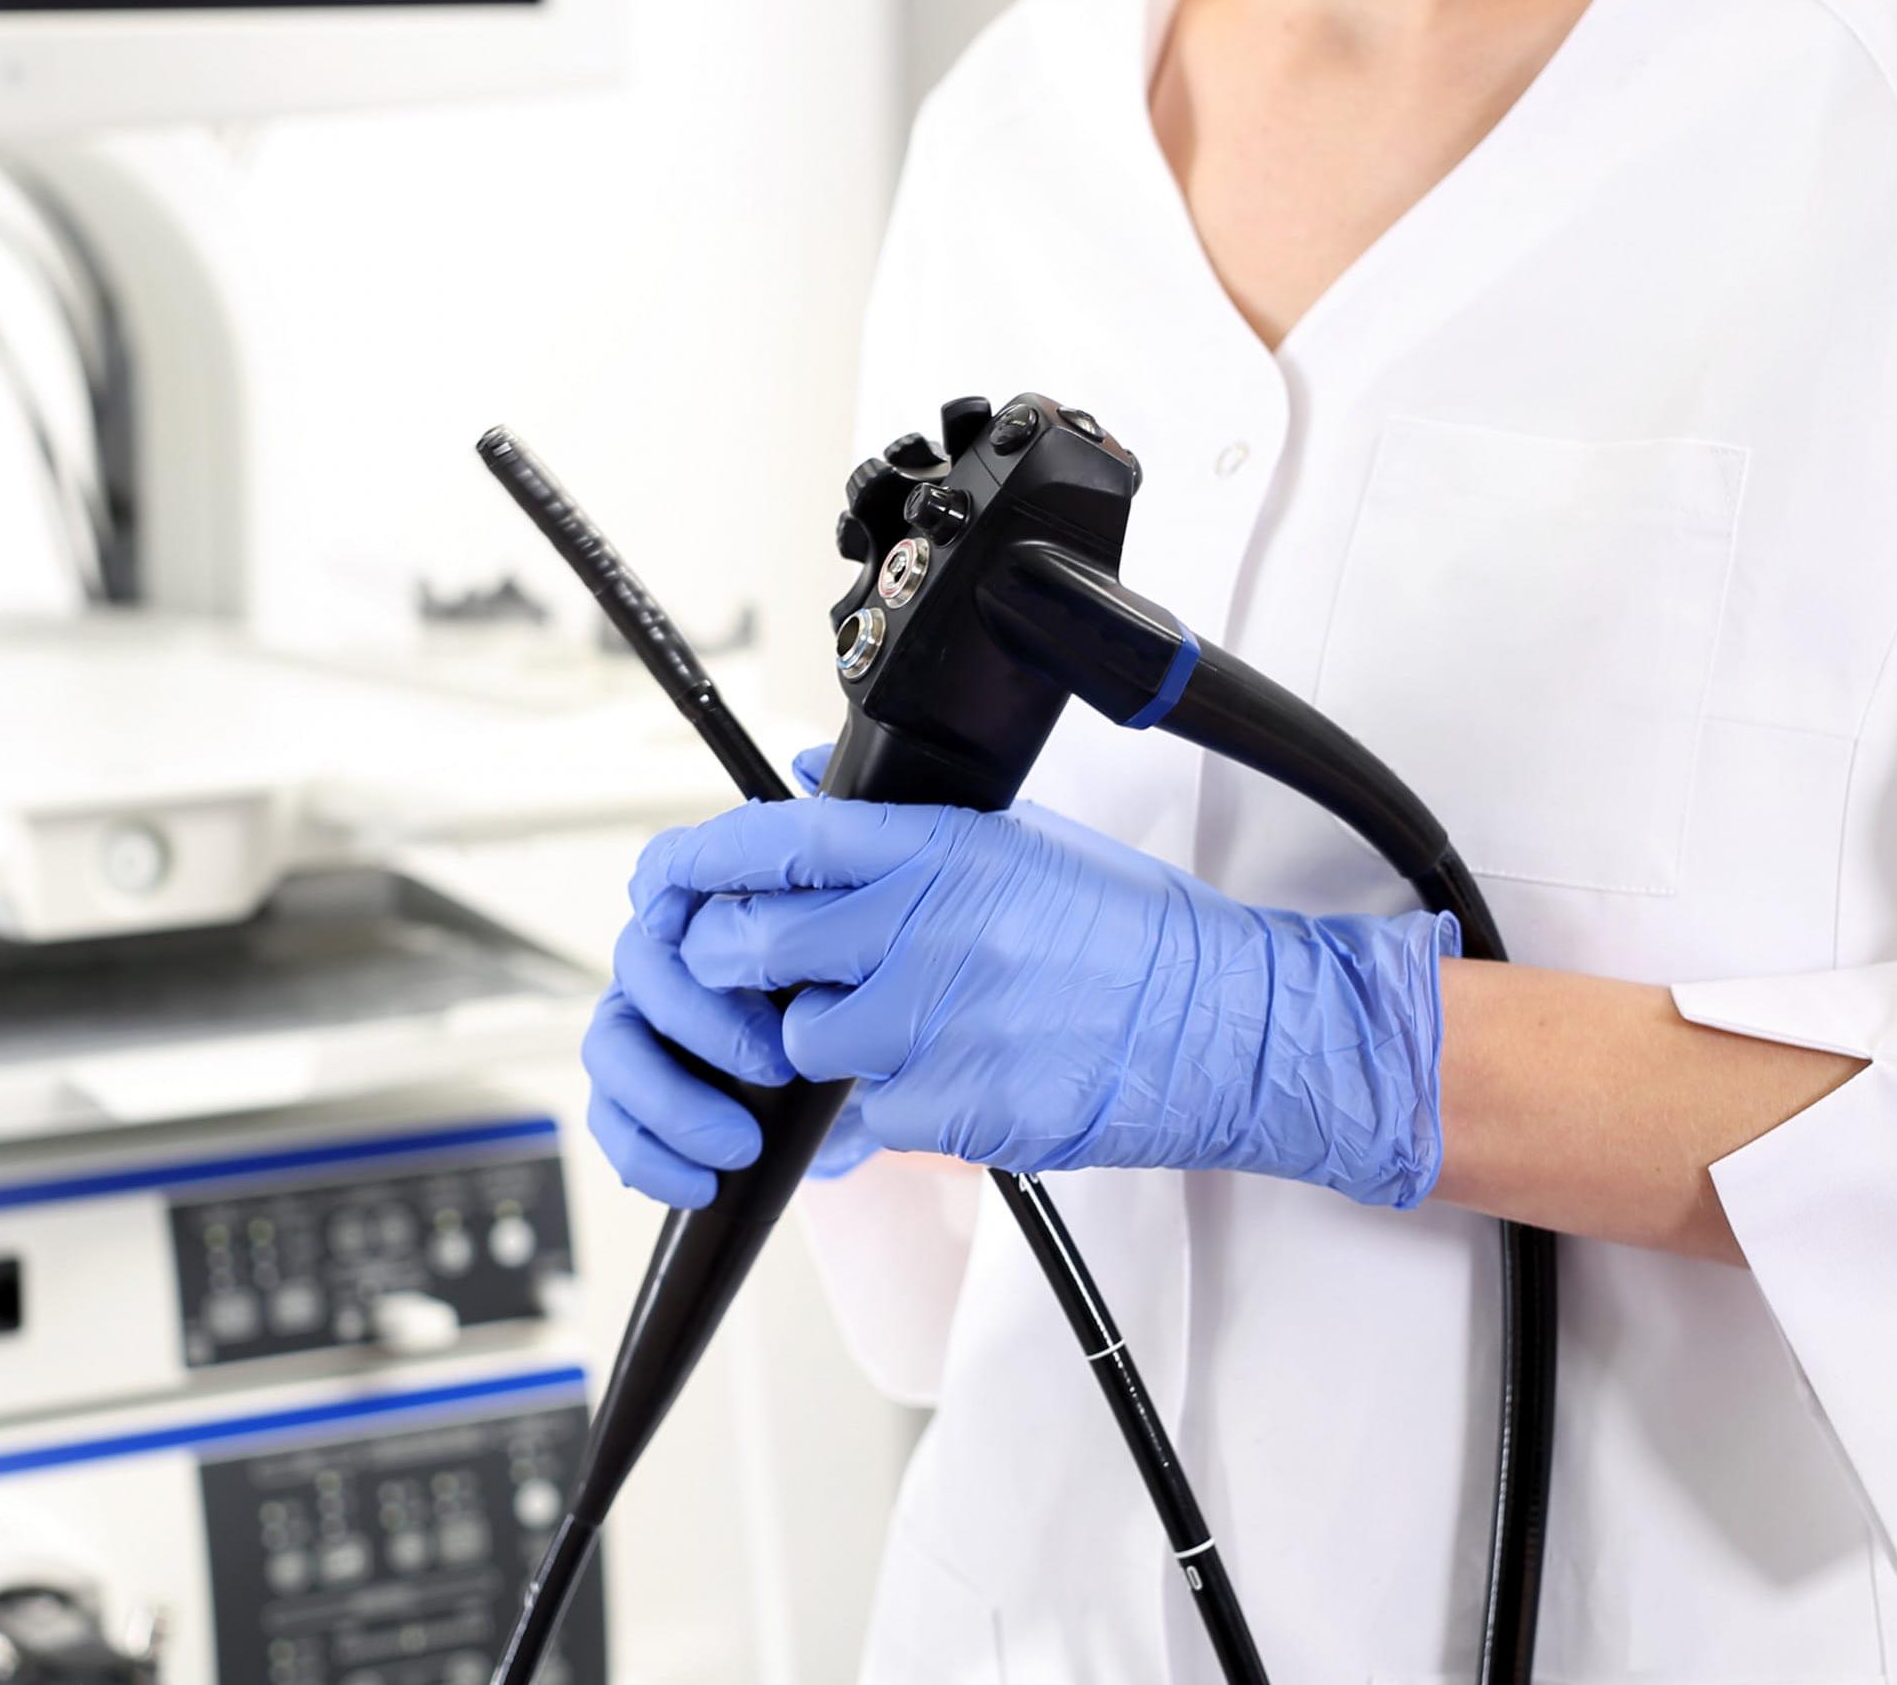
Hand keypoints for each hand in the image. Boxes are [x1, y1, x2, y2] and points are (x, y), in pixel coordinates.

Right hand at [577, 748, 881, 1207]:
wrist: (920, 1082)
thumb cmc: (890, 984)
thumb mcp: (891, 908)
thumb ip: (845, 841)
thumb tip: (815, 765)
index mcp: (721, 904)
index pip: (667, 873)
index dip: (671, 889)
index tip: (695, 920)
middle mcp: (675, 960)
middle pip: (641, 964)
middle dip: (699, 1018)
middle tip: (772, 1060)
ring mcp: (655, 1032)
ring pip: (614, 1046)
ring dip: (669, 1096)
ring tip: (741, 1141)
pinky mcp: (653, 1106)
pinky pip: (617, 1123)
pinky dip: (649, 1154)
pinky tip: (702, 1178)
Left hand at [614, 774, 1455, 1205]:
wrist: (1227, 1029)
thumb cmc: (1133, 935)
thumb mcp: (1020, 842)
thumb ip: (903, 820)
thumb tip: (813, 775)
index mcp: (940, 850)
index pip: (780, 836)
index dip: (702, 859)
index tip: (669, 878)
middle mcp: (928, 927)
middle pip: (751, 944)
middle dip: (729, 969)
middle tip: (747, 980)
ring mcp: (937, 1021)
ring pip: (795, 1043)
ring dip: (806, 1052)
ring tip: (866, 1039)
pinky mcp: (954, 1108)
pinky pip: (859, 1121)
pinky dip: (867, 1119)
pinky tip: (914, 1092)